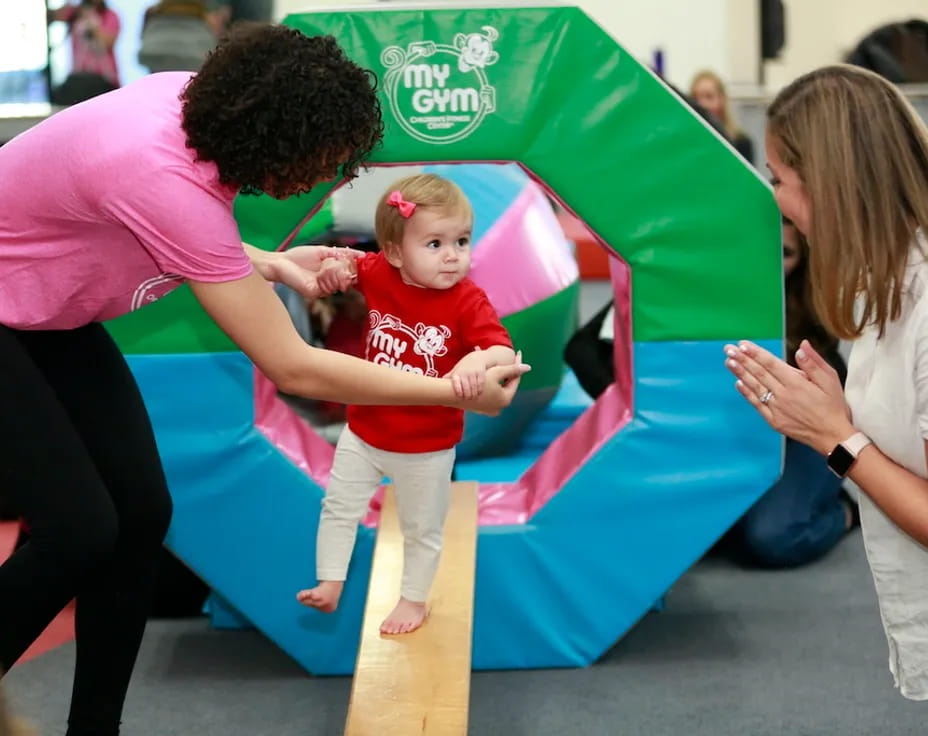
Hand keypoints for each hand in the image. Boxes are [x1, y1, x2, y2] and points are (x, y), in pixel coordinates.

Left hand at [255, 245, 361, 297]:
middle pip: (350, 278)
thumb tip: (362, 255)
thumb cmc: (299, 257)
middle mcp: (331, 284)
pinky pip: (329, 285)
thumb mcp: (325, 251)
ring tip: (325, 264)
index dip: (358, 267)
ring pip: (341, 281)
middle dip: (347, 266)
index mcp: (334, 275)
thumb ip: (343, 253)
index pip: (353, 273)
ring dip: (335, 269)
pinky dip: (327, 274)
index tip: (363, 260)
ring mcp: (324, 290)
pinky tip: (320, 271)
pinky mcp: (315, 293)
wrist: (280, 262)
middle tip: (337, 260)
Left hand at [444, 348, 485, 399]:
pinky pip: (480, 384)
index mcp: (457, 373)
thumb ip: (449, 377)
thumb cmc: (464, 366)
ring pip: (474, 386)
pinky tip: (478, 393)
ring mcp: (473, 373)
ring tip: (473, 398)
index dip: (458, 390)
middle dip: (467, 395)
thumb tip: (438, 384)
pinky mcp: (480, 373)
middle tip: (467, 399)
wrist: (476, 358)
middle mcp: (465, 373)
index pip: (456, 382)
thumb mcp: (455, 370)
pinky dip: (479, 390)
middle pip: (466, 387)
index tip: (460, 396)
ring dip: (474, 394)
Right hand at [458, 352, 529, 414]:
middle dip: (507, 373)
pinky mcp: (480, 409)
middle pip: (507, 386)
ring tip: (498, 366)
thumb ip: (513, 369)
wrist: (454, 394)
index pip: (515, 380)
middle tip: (509, 359)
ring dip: (498, 380)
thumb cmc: (477, 382)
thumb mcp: (496, 372)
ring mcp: (489, 410)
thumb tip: (528, 367)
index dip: (517, 365)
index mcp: (506, 399)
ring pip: (497, 391)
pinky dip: (489, 387)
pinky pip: (489, 395)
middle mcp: (499, 407)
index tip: (517, 354)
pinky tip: (486, 377)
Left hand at [723, 339, 854, 454]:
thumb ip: (814, 363)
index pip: (771, 364)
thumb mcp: (831, 380)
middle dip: (742, 359)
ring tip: (729, 361)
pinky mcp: (773, 420)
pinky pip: (757, 404)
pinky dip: (747, 393)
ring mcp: (777, 409)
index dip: (756, 353)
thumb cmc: (834, 407)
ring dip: (740, 373)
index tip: (743, 344)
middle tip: (729, 349)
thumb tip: (802, 346)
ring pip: (755, 387)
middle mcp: (784, 395)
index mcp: (797, 383)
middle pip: (759, 374)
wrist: (832, 437)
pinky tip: (738, 383)